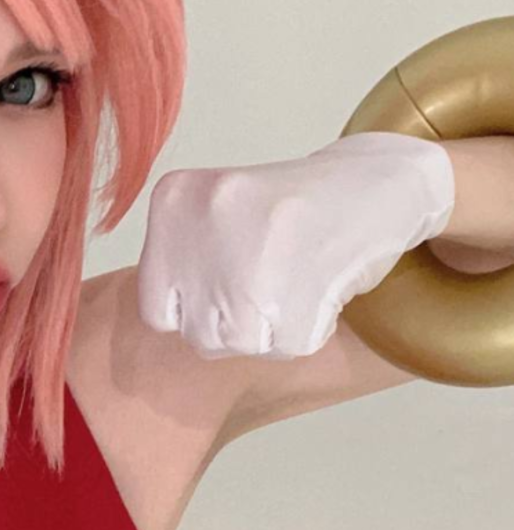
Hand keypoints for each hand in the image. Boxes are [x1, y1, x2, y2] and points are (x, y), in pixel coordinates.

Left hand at [136, 131, 455, 359]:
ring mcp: (254, 252)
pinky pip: (289, 346)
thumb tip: (171, 326)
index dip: (196, 314)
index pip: (156, 310)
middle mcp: (207, 216)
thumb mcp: (211, 216)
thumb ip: (179, 268)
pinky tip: (320, 286)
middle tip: (272, 282)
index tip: (225, 289)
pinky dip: (310, 328)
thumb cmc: (286, 212)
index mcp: (175, 199)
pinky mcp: (302, 282)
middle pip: (200, 334)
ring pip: (241, 344)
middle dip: (238, 325)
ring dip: (274, 331)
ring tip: (295, 283)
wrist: (372, 183)